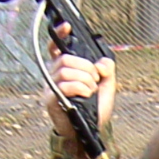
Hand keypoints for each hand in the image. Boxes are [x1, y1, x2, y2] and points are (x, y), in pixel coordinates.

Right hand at [43, 24, 115, 140]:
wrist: (90, 132)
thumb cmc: (94, 110)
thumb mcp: (106, 86)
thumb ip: (108, 70)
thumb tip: (101, 62)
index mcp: (65, 69)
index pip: (56, 47)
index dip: (60, 34)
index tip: (67, 26)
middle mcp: (54, 75)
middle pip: (66, 58)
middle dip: (86, 67)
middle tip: (94, 80)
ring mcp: (51, 87)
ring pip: (66, 70)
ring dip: (85, 79)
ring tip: (90, 90)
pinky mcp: (51, 99)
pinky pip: (64, 85)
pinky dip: (80, 88)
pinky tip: (85, 95)